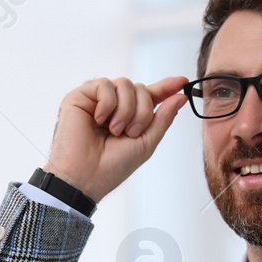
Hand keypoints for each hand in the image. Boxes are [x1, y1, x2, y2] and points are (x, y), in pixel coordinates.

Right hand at [44, 74, 186, 203]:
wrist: (85, 178)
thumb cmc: (111, 168)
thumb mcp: (146, 143)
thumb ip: (163, 118)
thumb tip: (180, 97)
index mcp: (129, 117)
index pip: (149, 96)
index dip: (166, 87)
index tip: (182, 82)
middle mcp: (113, 107)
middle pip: (140, 88)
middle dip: (142, 111)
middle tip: (130, 133)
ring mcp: (96, 101)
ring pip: (124, 84)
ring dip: (125, 110)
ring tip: (114, 130)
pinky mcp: (79, 97)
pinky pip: (104, 84)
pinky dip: (107, 104)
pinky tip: (99, 120)